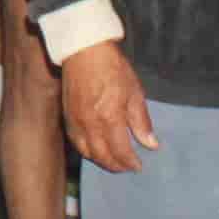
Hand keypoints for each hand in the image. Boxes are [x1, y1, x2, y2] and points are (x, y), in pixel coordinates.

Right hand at [61, 41, 158, 173]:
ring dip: (101, 160)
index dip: (130, 162)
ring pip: (87, 152)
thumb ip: (141, 121)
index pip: (120, 151)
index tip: (139, 166)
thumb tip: (151, 144)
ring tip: (113, 161)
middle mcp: (90, 123)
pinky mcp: (67, 116)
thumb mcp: (134, 92)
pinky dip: (86, 150)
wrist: (84, 50)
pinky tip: (95, 149)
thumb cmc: (112, 67)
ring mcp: (76, 121)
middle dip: (116, 166)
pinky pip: (76, 142)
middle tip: (127, 167)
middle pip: (102, 156)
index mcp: (110, 117)